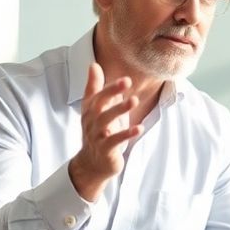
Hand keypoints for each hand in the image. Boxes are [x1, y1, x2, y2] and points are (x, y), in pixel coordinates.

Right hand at [68, 63, 140, 200]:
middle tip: (127, 81)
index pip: (97, 95)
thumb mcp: (97, 109)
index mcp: (90, 110)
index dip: (109, 85)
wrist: (92, 164)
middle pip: (99, 105)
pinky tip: (139, 128)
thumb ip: (96, 88)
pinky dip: (126, 134)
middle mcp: (91, 121)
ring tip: (134, 100)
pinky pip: (114, 141)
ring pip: (106, 122)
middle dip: (111, 92)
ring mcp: (97, 136)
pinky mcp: (105, 150)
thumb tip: (93, 65)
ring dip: (120, 110)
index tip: (124, 77)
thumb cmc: (99, 131)